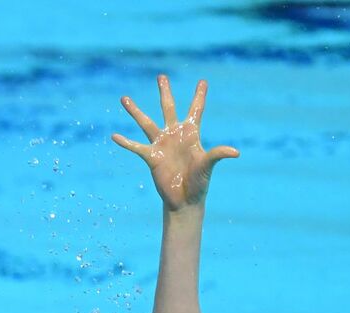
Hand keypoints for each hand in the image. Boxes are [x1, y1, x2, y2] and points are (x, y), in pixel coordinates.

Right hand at [112, 76, 238, 211]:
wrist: (185, 200)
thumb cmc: (199, 183)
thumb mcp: (207, 166)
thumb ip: (217, 155)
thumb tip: (235, 152)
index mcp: (191, 134)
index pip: (196, 110)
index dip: (199, 96)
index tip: (203, 81)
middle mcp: (175, 135)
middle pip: (168, 108)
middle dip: (165, 92)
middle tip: (161, 76)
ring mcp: (161, 144)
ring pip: (146, 123)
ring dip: (135, 111)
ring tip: (124, 98)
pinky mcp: (151, 157)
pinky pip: (136, 147)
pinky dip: (125, 142)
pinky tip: (114, 136)